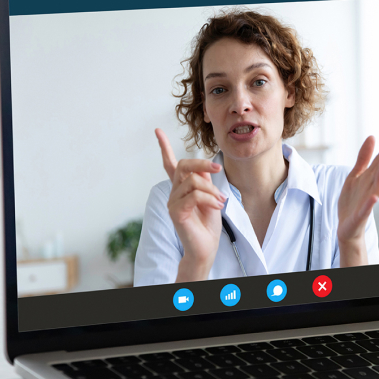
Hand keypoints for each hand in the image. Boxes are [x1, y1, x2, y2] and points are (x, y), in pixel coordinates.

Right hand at [155, 128, 224, 280]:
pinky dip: (209, 199)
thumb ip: (204, 181)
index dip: (164, 147)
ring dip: (212, 189)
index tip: (157, 131)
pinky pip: (194, 196)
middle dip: (203, 164)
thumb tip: (204, 168)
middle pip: (184, 165)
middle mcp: (174, 192)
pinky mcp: (176, 212)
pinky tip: (217, 206)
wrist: (206, 247)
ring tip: (220, 201)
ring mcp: (173, 202)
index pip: (169, 164)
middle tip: (218, 170)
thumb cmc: (208, 223)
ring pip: (193, 181)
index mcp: (181, 187)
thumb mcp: (210, 196)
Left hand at [337, 135, 378, 264]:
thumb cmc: (352, 200)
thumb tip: (372, 137)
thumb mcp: (355, 175)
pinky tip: (374, 197)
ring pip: (377, 187)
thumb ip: (364, 158)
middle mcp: (371, 187)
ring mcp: (367, 200)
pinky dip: (370, 203)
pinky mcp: (361, 214)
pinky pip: (366, 208)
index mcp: (369, 177)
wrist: (346, 226)